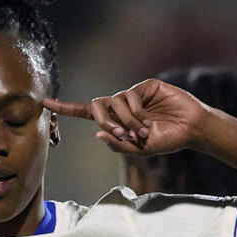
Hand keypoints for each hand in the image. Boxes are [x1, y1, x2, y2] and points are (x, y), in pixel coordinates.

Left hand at [44, 78, 207, 155]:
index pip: (86, 112)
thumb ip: (118, 145)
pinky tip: (148, 120)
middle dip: (105, 122)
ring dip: (126, 121)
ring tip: (142, 131)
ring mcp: (132, 95)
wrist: (191, 129)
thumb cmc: (167, 140)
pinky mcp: (145, 86)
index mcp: (115, 121)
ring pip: (113, 103)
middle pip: (97, 107)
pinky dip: (135, 112)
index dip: (65, 108)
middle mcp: (121, 105)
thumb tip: (97, 134)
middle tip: (123, 135)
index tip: (45, 103)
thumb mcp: (140, 150)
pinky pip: (129, 96)